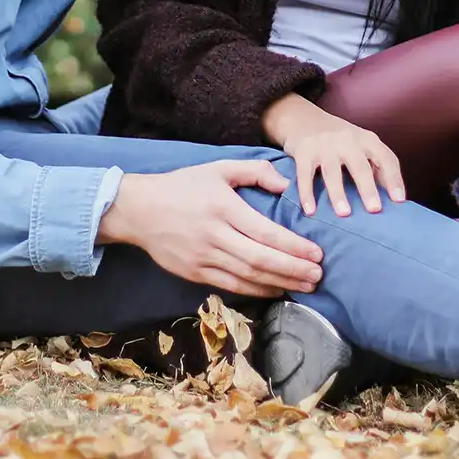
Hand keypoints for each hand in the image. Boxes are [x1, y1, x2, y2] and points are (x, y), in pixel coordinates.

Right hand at [98, 160, 324, 296]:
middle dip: (294, 270)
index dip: (294, 247)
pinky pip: (231, 286)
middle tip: (319, 276)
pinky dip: (256, 290)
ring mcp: (203, 258)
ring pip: (248, 278)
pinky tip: (275, 289)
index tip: (317, 253)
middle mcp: (214, 235)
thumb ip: (255, 171)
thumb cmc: (183, 186)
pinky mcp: (194, 273)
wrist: (139, 210)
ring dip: (280, 283)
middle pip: (261, 260)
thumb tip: (286, 185)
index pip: (266, 233)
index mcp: (223, 207)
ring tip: (305, 286)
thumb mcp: (218, 168)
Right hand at [262, 93, 405, 217]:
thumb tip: (394, 197)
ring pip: (333, 172)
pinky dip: (306, 194)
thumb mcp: (361, 145)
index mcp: (367, 139)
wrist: (303, 118)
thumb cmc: (339, 139)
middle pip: (360, 166)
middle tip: (375, 210)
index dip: (394, 178)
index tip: (399, 200)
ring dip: (338, 194)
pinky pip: (305, 175)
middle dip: (368, 188)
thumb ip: (377, 166)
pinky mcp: (304, 151)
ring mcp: (324, 145)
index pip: (385, 158)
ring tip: (344, 214)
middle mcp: (347, 140)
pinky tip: (310, 211)